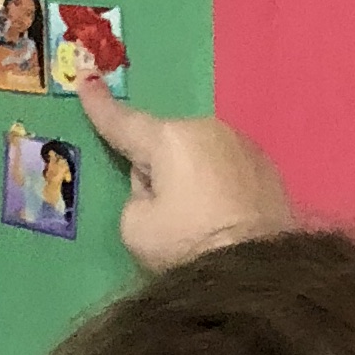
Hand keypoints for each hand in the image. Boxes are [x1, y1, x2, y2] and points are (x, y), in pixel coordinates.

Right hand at [76, 74, 291, 271]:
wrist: (258, 275)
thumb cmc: (189, 247)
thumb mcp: (137, 230)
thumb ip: (135, 198)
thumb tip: (156, 190)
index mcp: (169, 139)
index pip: (124, 122)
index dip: (101, 106)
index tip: (86, 80)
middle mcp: (208, 130)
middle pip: (167, 145)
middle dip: (159, 168)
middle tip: (165, 214)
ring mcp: (243, 146)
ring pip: (200, 156)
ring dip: (193, 177)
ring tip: (201, 221)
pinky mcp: (268, 169)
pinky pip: (228, 172)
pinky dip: (221, 189)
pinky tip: (226, 219)